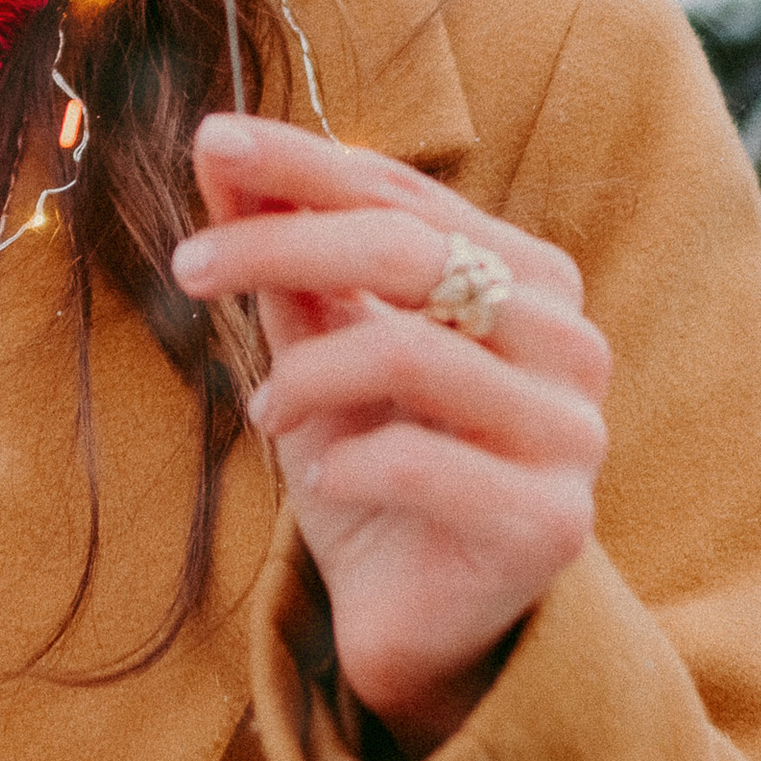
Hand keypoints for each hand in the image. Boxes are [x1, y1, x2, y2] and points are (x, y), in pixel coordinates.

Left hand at [174, 112, 609, 759]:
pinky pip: (417, 461)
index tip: (210, 140)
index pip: (405, 193)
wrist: (420, 620)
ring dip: (306, 375)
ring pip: (409, 352)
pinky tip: (319, 478)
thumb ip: (288, 252)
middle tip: (189, 265)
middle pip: (410, 255)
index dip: (305, 162)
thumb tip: (217, 149)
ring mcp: (570, 434)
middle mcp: (569, 343)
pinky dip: (342, 462)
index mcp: (528, 278)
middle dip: (283, 245)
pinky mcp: (548, 524)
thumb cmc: (374, 465)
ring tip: (264, 413)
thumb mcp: (322, 347)